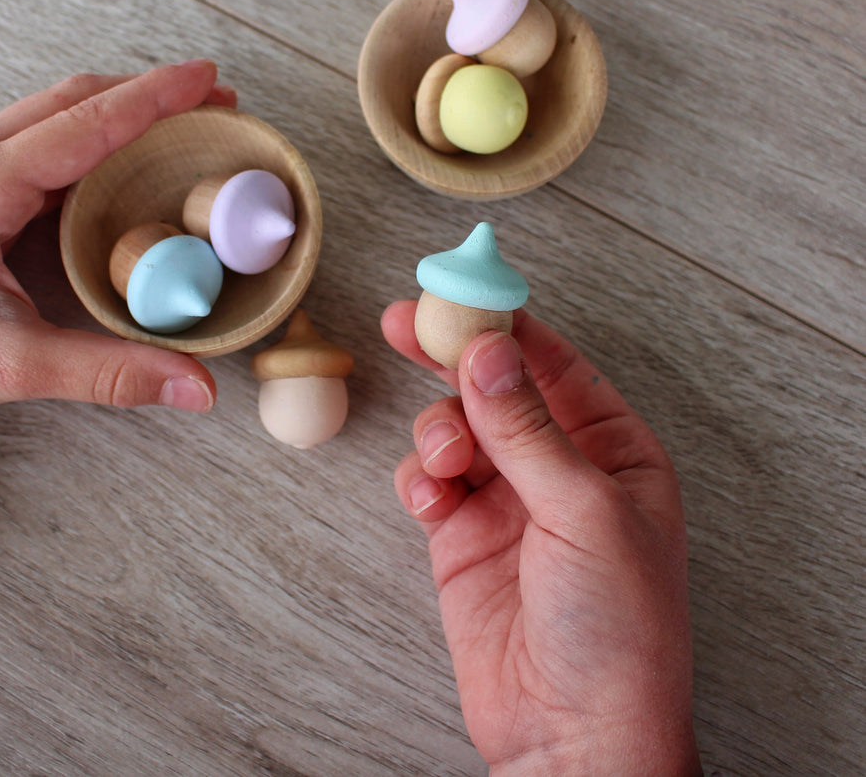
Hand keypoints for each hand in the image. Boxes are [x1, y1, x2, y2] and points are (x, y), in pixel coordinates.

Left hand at [0, 61, 233, 499]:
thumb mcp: (14, 364)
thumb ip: (112, 370)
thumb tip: (194, 383)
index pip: (87, 123)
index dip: (155, 97)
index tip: (206, 77)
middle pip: (74, 99)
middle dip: (149, 92)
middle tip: (212, 98)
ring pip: (56, 112)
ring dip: (120, 107)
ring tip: (180, 120)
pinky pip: (40, 139)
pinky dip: (92, 134)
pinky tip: (123, 156)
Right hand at [384, 301, 700, 776]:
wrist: (572, 736)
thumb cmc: (617, 632)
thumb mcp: (584, 512)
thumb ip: (529, 427)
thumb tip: (492, 348)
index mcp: (612, 450)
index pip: (554, 364)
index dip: (507, 325)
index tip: (461, 291)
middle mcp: (559, 466)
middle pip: (495, 386)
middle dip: (452, 355)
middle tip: (405, 321)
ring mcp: (507, 499)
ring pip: (456, 426)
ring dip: (440, 429)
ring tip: (446, 458)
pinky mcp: (462, 533)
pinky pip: (428, 477)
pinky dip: (420, 476)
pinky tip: (430, 497)